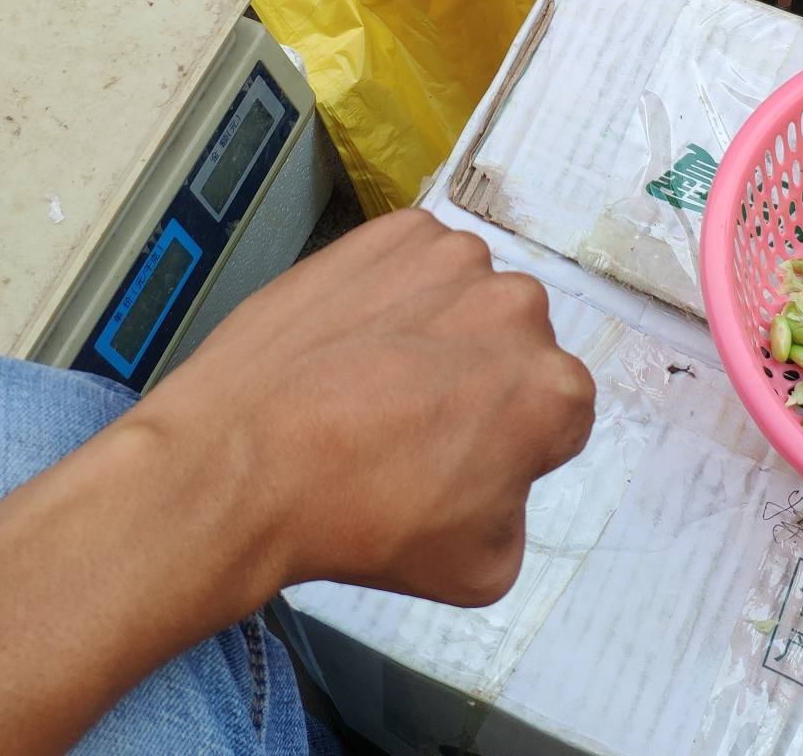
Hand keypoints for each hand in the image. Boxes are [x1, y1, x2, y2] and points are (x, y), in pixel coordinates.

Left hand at [140, 209, 595, 606]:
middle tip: (411, 422)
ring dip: (436, 327)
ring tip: (369, 380)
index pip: (560, 415)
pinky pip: (412, 260)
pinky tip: (347, 341)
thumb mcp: (481, 569)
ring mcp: (451, 259)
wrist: (242, 461)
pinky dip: (391, 290)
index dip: (512, 444)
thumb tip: (498, 470)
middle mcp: (517, 308)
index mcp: (554, 391)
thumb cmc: (357, 519)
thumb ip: (520, 508)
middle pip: (514, 346)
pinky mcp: (390, 233)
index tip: (462, 459)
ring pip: (464, 297)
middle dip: (479, 377)